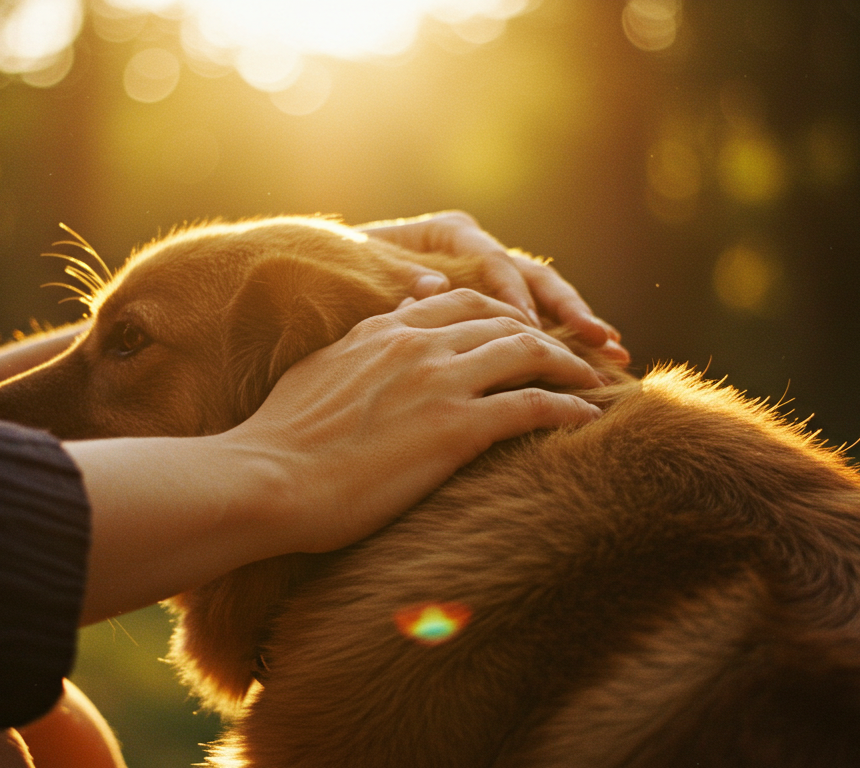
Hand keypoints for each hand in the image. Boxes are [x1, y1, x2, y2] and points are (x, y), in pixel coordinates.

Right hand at [229, 287, 604, 553]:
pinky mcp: (457, 427)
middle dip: (544, 334)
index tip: (522, 332)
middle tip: (571, 355)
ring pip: (527, 351)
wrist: (267, 478)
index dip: (500, 314)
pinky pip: (533, 405)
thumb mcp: (316, 374)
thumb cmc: (280, 442)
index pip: (459, 302)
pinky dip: (567, 407)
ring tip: (592, 380)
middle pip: (503, 320)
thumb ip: (352, 352)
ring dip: (567, 364)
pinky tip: (587, 418)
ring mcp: (439, 381)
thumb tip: (362, 354)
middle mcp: (417, 343)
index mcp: (383, 329)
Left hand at [358, 210, 629, 363]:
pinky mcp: (486, 309)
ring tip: (612, 349)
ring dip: (574, 325)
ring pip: (539, 300)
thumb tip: (436, 287)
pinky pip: (527, 323)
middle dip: (567, 310)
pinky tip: (586, 360)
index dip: (513, 293)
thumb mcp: (361, 275)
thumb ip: (398, 280)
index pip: (490, 259)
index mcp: (449, 231)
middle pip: (530, 278)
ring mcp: (484, 279)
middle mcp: (475, 250)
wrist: (319, 292)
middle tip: (599, 339)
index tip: (529, 327)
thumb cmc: (334, 279)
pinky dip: (556, 340)